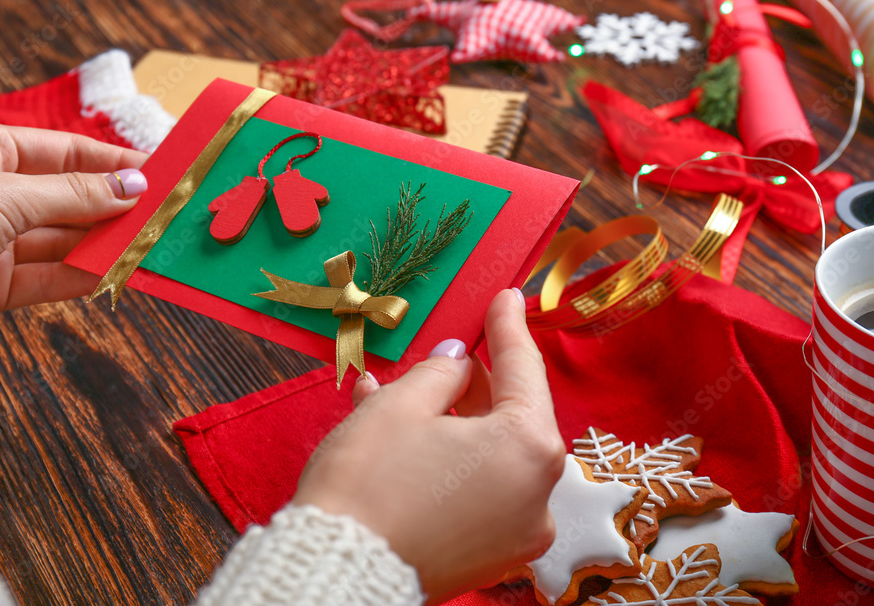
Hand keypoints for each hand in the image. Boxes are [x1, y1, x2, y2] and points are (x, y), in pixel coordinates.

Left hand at [0, 122, 147, 340]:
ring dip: (102, 247)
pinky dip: (79, 279)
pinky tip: (112, 276)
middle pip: (70, 199)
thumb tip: (133, 186)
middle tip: (163, 217)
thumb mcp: (6, 194)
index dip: (114, 162)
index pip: (68, 153)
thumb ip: (75, 195)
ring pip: (62, 242)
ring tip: (147, 248)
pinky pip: (46, 280)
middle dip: (114, 209)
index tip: (160, 173)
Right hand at [293, 288, 565, 603]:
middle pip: (509, 416)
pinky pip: (476, 490)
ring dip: (448, 420)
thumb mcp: (402, 406)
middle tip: (449, 350)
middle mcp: (538, 495)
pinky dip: (448, 461)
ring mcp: (516, 533)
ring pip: (488, 454)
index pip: (523, 370)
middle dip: (470, 380)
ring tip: (396, 391)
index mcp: (529, 449)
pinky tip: (402, 436)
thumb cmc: (369, 485)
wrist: (335, 575)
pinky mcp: (489, 557)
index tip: (505, 297)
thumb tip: (458, 361)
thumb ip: (441, 372)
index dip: (508, 326)